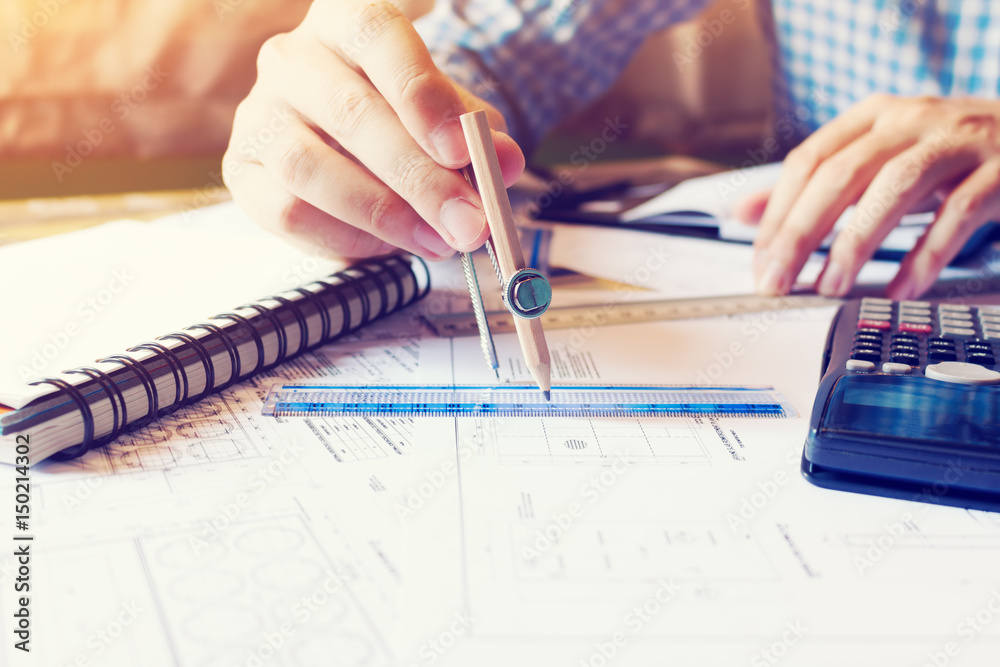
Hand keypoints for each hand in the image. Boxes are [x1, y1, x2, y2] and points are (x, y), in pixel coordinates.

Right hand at [223, 1, 524, 260]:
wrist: (339, 142)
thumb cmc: (398, 118)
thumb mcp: (446, 117)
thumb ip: (477, 136)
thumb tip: (505, 164)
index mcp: (347, 21)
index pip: (378, 36)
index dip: (422, 93)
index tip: (462, 151)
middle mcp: (293, 58)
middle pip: (350, 112)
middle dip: (419, 178)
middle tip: (466, 222)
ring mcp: (259, 113)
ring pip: (310, 167)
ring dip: (382, 214)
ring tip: (436, 241)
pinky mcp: (241, 170)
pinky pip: (287, 212)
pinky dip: (344, 238)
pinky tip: (386, 246)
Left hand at [747, 94, 999, 298]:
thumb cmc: (946, 154)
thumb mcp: (876, 159)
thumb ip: (811, 185)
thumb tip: (741, 212)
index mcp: (873, 116)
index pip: (808, 161)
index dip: (778, 214)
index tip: (760, 261)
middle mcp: (911, 120)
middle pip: (839, 175)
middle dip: (799, 234)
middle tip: (776, 281)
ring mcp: (958, 142)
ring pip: (894, 188)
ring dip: (854, 243)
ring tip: (829, 287)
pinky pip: (956, 215)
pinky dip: (924, 256)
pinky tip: (901, 289)